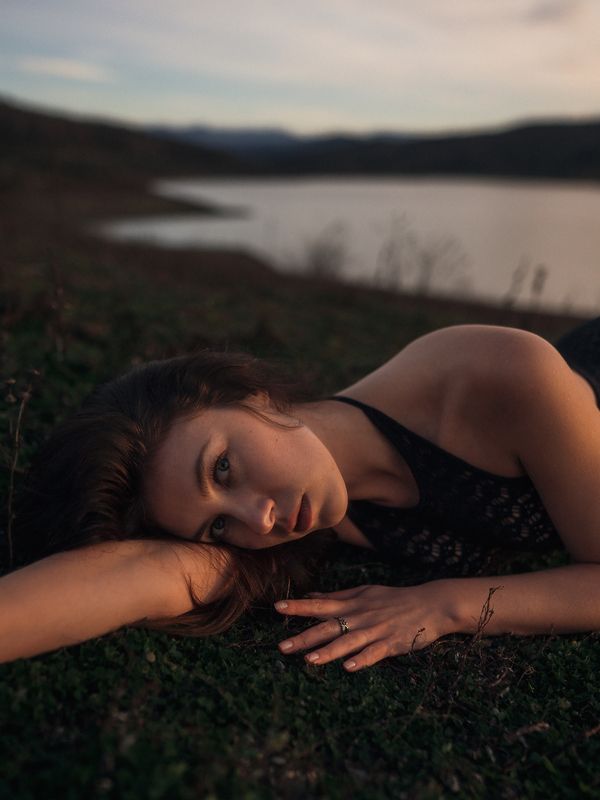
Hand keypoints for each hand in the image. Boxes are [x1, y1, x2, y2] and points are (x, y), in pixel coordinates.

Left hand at [274, 581, 455, 671]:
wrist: (430, 604)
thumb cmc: (393, 599)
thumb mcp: (363, 593)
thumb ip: (336, 597)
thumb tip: (310, 596)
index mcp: (351, 604)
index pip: (319, 605)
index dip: (299, 607)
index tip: (277, 608)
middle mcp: (359, 617)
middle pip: (327, 627)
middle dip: (304, 637)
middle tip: (281, 647)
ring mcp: (375, 630)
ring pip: (348, 642)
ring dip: (328, 651)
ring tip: (309, 661)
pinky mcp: (391, 644)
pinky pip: (374, 653)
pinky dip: (361, 660)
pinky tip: (349, 668)